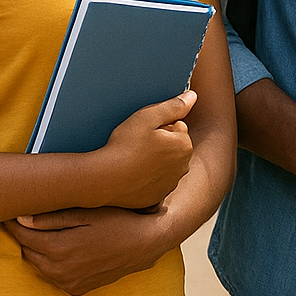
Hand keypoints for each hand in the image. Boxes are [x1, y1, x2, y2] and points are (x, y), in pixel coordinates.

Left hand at [2, 207, 168, 295]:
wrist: (147, 243)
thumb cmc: (119, 221)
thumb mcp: (88, 212)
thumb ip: (53, 217)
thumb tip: (21, 218)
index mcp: (60, 248)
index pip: (23, 235)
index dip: (14, 222)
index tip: (11, 211)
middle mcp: (60, 270)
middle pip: (28, 250)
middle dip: (25, 235)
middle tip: (27, 217)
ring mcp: (68, 282)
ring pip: (38, 264)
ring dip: (37, 249)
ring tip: (44, 231)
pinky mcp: (76, 289)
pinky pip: (52, 276)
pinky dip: (51, 263)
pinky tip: (62, 248)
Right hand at [92, 90, 196, 209]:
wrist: (102, 179)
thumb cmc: (124, 146)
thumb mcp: (147, 117)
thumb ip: (173, 106)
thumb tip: (193, 96)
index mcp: (184, 146)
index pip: (177, 127)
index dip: (158, 126)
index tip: (143, 132)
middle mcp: (183, 167)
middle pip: (173, 146)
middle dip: (160, 143)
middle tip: (136, 145)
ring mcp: (169, 185)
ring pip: (164, 165)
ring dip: (154, 161)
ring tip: (132, 159)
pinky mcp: (156, 198)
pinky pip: (154, 182)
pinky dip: (146, 178)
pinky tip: (131, 174)